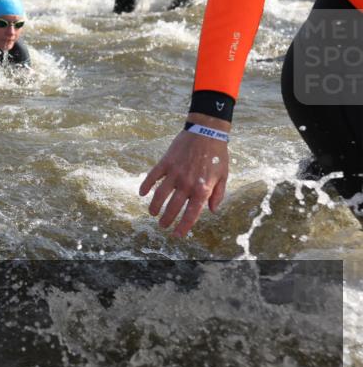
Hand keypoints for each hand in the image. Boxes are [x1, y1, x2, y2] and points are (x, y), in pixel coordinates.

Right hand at [140, 116, 230, 236]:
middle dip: (166, 220)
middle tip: (163, 225)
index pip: (191, 214)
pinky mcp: (165, 163)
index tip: (177, 234)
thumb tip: (212, 210)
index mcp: (202, 189)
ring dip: (155, 207)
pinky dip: (146, 186)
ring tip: (153, 213)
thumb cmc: (217, 154)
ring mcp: (174, 173)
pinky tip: (142, 194)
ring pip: (160, 195)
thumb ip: (218, 194)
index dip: (183, 227)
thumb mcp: (224, 176)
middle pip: (173, 208)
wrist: (207, 132)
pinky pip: (152, 177)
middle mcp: (187, 184)